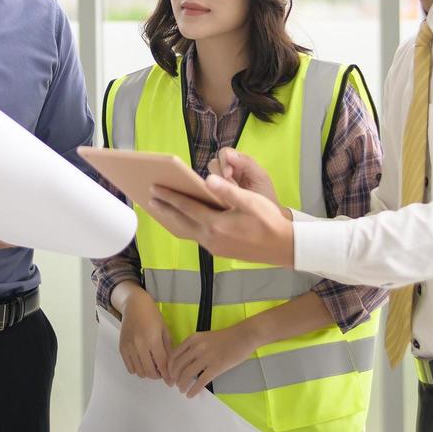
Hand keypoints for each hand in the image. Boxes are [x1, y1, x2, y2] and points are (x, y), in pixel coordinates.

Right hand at [116, 286, 172, 382]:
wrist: (134, 305)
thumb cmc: (152, 315)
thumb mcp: (165, 330)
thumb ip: (168, 349)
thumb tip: (171, 367)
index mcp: (153, 339)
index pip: (162, 364)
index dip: (168, 375)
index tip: (171, 382)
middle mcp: (139, 345)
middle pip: (150, 371)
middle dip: (158, 376)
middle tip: (162, 373)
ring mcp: (129, 347)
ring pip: (139, 372)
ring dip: (147, 373)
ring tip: (153, 367)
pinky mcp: (122, 348)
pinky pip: (129, 367)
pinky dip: (137, 369)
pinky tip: (142, 362)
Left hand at [148, 175, 295, 265]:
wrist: (283, 247)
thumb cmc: (269, 221)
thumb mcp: (251, 201)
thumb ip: (228, 191)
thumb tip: (207, 179)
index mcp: (216, 224)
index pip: (187, 207)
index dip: (170, 196)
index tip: (154, 187)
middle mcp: (211, 239)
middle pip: (180, 222)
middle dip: (165, 209)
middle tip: (150, 198)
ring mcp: (214, 248)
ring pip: (186, 232)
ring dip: (172, 220)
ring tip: (160, 210)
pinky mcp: (219, 252)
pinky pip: (195, 238)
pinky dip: (185, 227)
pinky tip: (184, 221)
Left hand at [169, 323, 258, 397]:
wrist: (243, 336)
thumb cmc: (226, 337)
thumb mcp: (205, 337)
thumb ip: (193, 347)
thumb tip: (184, 363)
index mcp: (193, 339)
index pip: (174, 355)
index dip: (170, 367)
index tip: (170, 375)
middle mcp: (197, 347)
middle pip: (178, 366)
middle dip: (174, 378)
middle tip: (175, 384)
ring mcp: (206, 357)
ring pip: (187, 374)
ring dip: (182, 385)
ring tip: (182, 390)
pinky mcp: (216, 367)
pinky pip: (200, 381)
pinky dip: (193, 390)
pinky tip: (190, 394)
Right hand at [208, 148, 280, 205]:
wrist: (268, 219)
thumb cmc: (266, 197)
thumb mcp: (260, 177)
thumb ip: (247, 162)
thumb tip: (228, 154)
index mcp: (240, 164)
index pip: (224, 154)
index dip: (224, 162)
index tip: (228, 175)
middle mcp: (229, 172)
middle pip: (214, 164)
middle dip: (219, 174)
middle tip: (229, 187)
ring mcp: (222, 184)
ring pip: (209, 177)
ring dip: (217, 185)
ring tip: (228, 196)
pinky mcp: (217, 196)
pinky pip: (208, 190)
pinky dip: (213, 194)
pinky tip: (222, 201)